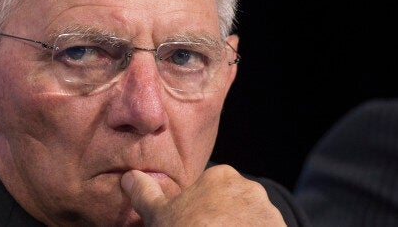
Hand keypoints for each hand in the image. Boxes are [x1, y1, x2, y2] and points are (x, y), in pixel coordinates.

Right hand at [121, 164, 285, 225]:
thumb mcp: (160, 215)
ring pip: (250, 221)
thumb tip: (129, 177)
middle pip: (232, 204)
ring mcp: (269, 212)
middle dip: (221, 220)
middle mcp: (249, 188)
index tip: (191, 225)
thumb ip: (146, 193)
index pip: (210, 190)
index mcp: (221, 176)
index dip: (198, 210)